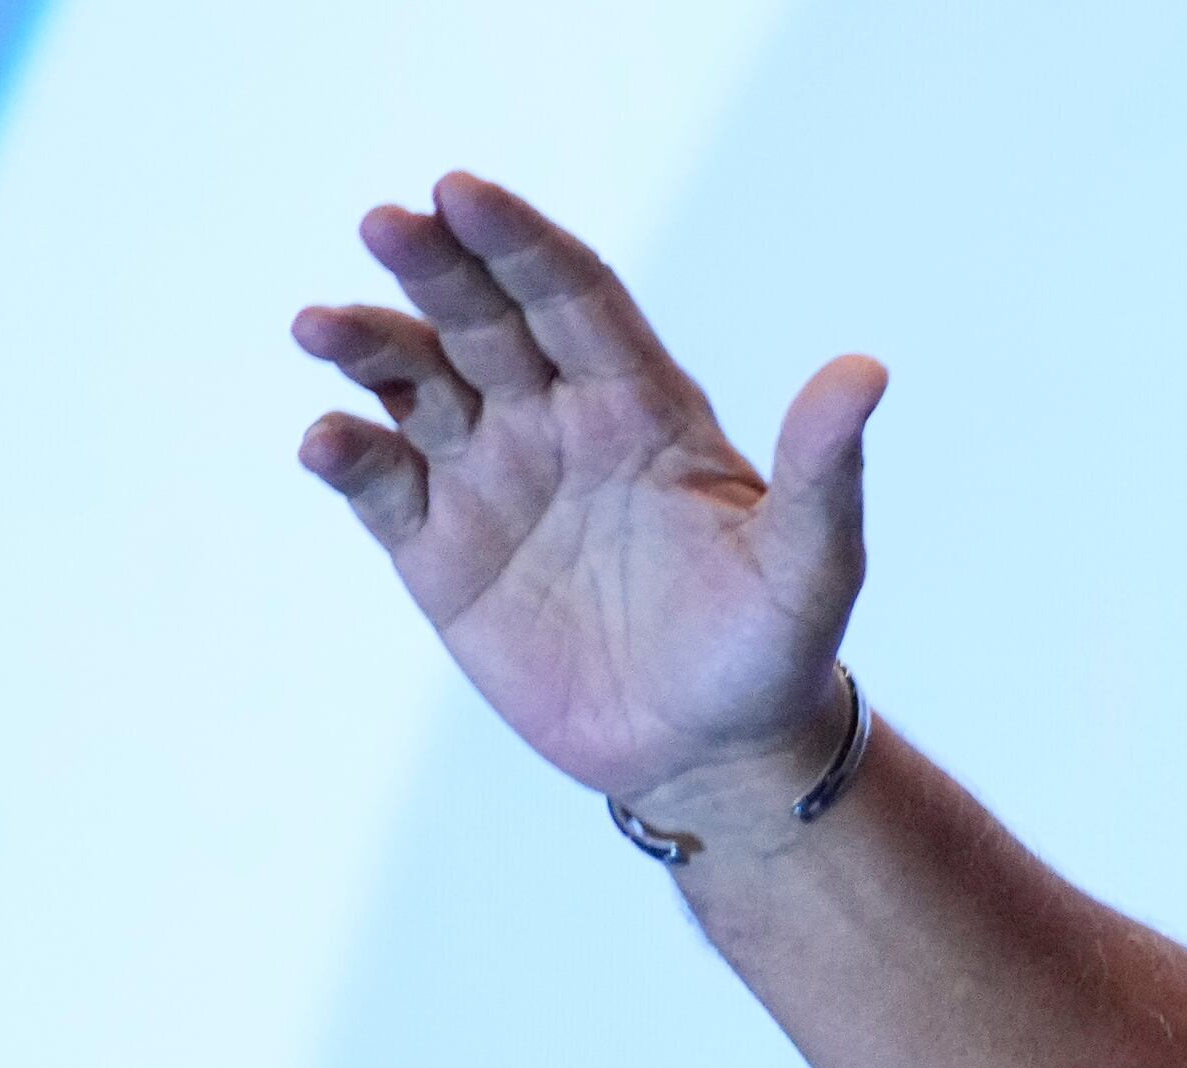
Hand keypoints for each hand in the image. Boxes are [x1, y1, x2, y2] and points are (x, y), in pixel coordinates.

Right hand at [292, 174, 882, 828]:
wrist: (713, 755)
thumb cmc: (772, 650)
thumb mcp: (811, 566)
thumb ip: (824, 471)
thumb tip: (865, 371)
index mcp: (639, 406)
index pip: (571, 298)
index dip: (518, 243)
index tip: (461, 193)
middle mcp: (555, 423)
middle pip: (481, 320)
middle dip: (432, 267)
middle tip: (386, 222)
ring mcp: (491, 479)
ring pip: (413, 384)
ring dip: (368, 345)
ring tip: (321, 326)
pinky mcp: (440, 550)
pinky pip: (380, 485)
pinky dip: (348, 457)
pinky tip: (330, 443)